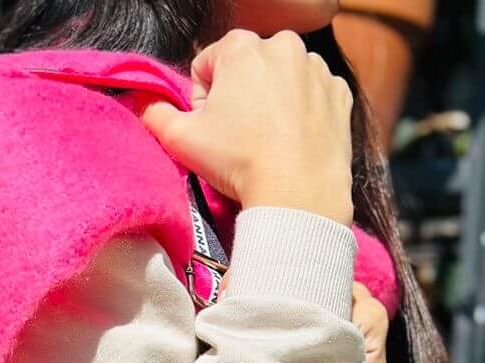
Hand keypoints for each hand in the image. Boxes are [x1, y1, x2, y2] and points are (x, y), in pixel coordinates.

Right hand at [140, 30, 353, 224]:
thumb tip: (145, 105)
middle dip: (240, 98)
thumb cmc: (239, 162)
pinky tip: (294, 143)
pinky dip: (303, 116)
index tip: (212, 129)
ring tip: (268, 144)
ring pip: (282, 83)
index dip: (203, 101)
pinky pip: (313, 99)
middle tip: (239, 140)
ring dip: (272, 106)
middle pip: (248, 70)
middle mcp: (283, 45)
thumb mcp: (180, 140)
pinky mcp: (339, 94)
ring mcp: (316, 68)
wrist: (298, 194)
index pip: (208, 66)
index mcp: (241, 47)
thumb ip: (155, 114)